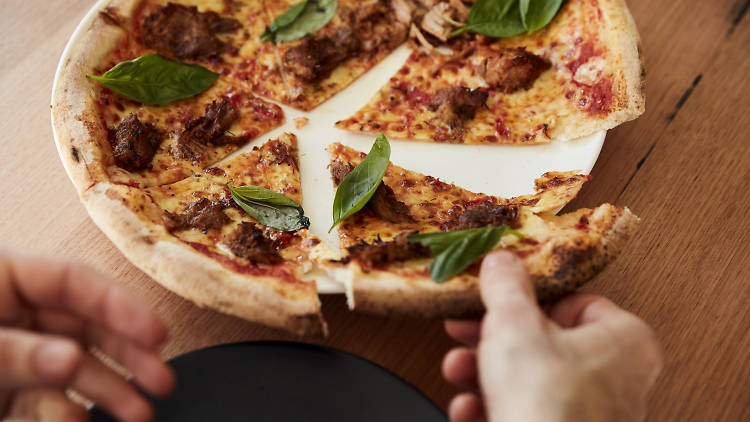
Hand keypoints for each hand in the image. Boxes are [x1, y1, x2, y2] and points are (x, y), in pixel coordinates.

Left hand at [0, 252, 174, 421]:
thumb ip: (14, 352)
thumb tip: (70, 361)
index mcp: (1, 279)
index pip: (72, 281)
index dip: (120, 304)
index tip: (157, 332)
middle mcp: (14, 315)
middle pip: (85, 326)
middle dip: (128, 353)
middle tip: (162, 379)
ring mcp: (12, 358)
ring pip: (73, 369)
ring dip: (109, 392)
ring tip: (138, 414)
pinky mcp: (4, 397)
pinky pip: (44, 403)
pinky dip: (65, 414)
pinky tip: (81, 420)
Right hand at [442, 251, 662, 421]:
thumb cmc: (551, 408)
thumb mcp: (514, 325)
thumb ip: (506, 286)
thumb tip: (501, 261)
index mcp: (624, 340)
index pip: (573, 301)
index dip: (527, 297)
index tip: (497, 295)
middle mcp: (617, 379)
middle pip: (543, 342)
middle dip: (492, 339)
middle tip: (466, 330)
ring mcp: (592, 415)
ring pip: (530, 381)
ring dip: (484, 373)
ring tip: (458, 368)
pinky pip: (526, 414)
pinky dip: (493, 407)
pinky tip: (468, 407)